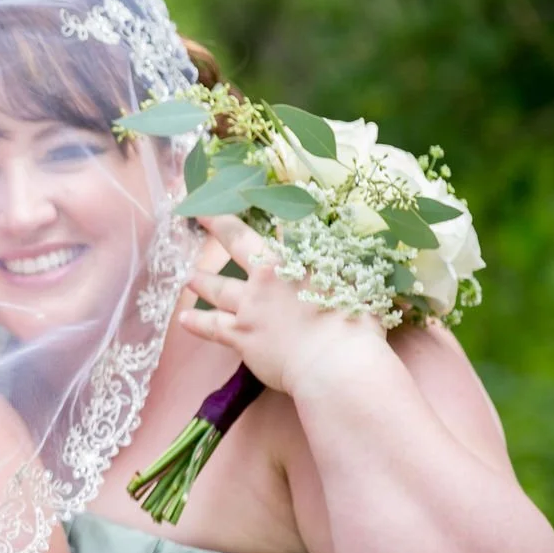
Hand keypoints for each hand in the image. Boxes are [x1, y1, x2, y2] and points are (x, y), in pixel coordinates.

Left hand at [180, 214, 388, 397]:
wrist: (335, 362)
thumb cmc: (355, 324)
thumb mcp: (360, 287)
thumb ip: (350, 275)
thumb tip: (369, 268)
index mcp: (298, 260)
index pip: (283, 225)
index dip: (271, 207)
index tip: (255, 190)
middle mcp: (267, 278)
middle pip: (238, 243)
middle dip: (220, 224)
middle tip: (201, 213)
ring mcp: (249, 306)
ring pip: (218, 288)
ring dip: (202, 281)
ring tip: (189, 278)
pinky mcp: (240, 335)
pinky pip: (212, 327)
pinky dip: (197, 324)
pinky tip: (184, 320)